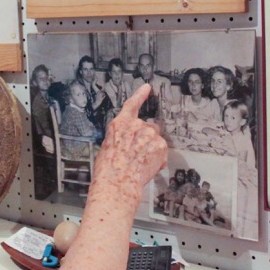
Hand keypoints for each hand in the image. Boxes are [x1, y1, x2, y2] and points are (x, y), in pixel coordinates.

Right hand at [91, 84, 166, 201]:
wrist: (118, 180)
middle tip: (137, 154)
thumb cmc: (108, 168)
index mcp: (121, 124)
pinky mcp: (161, 145)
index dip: (140, 95)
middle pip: (148, 128)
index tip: (147, 88)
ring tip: (140, 163)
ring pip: (156, 140)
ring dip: (152, 149)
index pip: (132, 104)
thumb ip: (122, 137)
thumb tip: (131, 143)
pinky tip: (147, 167)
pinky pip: (162, 152)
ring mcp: (150, 134)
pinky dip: (158, 159)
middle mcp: (137, 125)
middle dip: (146, 139)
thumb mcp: (108, 146)